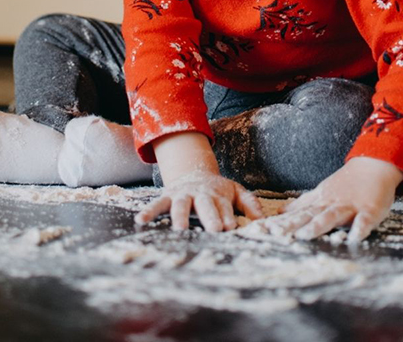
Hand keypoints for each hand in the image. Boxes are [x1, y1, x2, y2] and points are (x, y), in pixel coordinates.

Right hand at [134, 170, 263, 231]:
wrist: (194, 172)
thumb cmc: (218, 189)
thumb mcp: (236, 191)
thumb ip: (249, 203)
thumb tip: (261, 219)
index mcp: (218, 195)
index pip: (224, 207)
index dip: (228, 217)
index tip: (231, 228)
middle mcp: (200, 194)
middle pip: (205, 205)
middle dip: (210, 216)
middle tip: (215, 229)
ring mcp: (183, 194)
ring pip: (181, 204)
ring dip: (180, 216)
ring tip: (180, 229)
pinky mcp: (168, 196)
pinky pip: (157, 204)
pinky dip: (149, 211)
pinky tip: (140, 221)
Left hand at [260, 157, 402, 243]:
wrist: (372, 165)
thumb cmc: (346, 183)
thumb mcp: (321, 192)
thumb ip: (302, 204)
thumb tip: (280, 211)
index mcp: (319, 202)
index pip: (295, 214)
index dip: (279, 222)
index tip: (261, 230)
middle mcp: (330, 204)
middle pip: (309, 215)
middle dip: (292, 225)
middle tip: (275, 234)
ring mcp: (349, 207)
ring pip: (331, 216)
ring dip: (318, 225)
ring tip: (304, 235)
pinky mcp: (369, 210)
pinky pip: (364, 220)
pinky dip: (359, 229)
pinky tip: (354, 238)